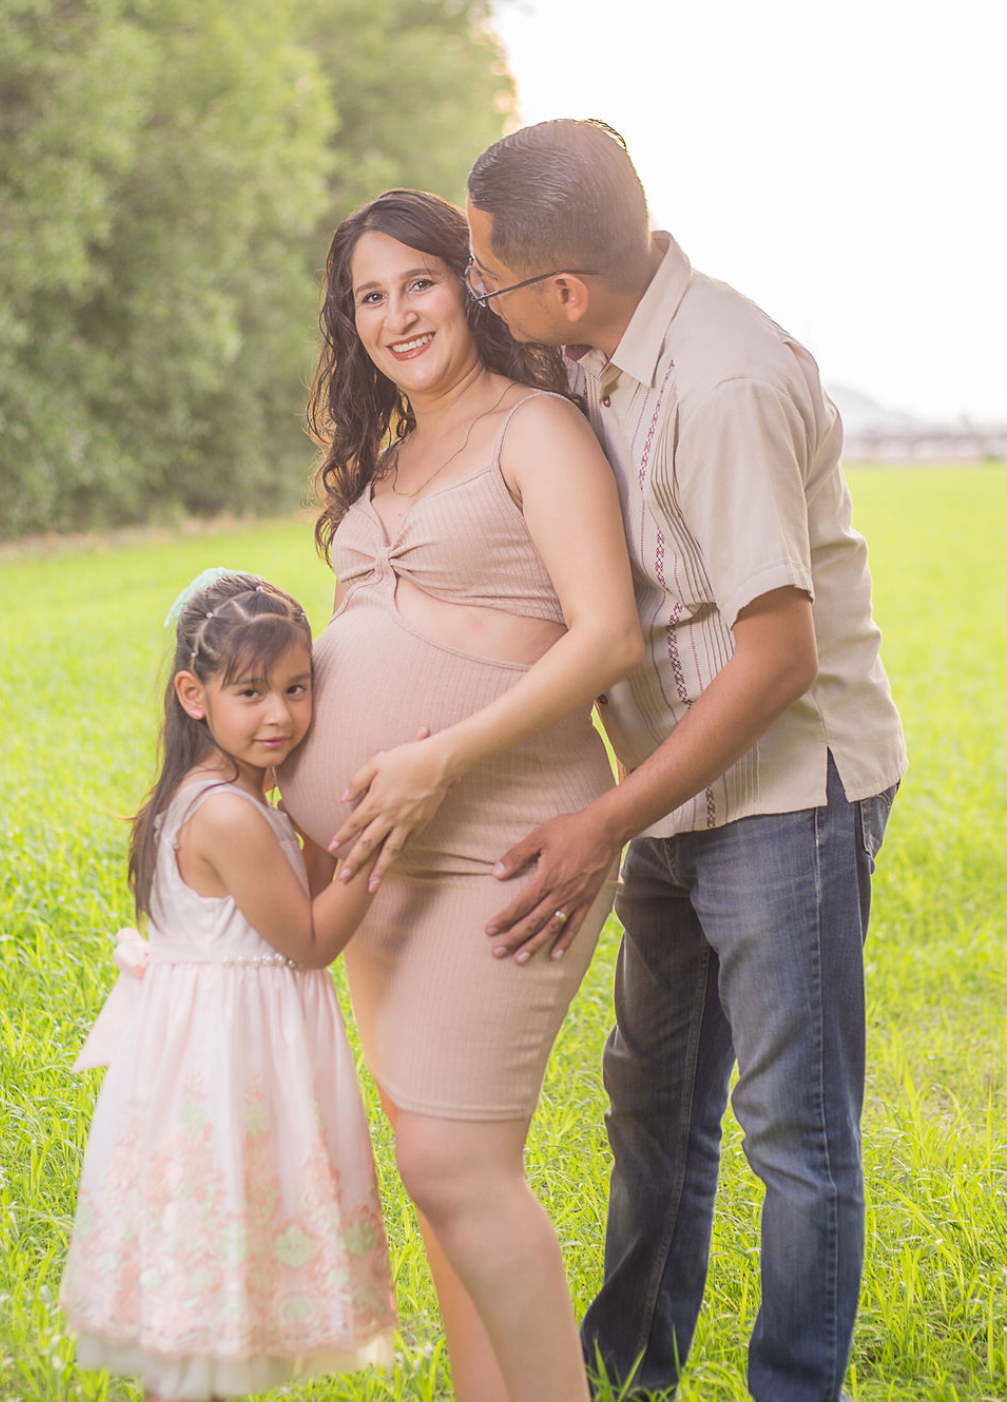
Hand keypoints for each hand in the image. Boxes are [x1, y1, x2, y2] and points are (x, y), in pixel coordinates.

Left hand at [329, 727, 442, 887]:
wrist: (439, 762)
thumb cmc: (407, 757)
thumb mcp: (376, 763)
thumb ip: (357, 781)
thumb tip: (343, 798)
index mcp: (376, 801)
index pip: (354, 824)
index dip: (342, 837)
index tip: (332, 849)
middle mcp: (390, 816)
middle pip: (368, 844)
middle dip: (354, 864)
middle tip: (344, 881)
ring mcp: (407, 822)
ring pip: (390, 852)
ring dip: (379, 871)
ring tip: (372, 887)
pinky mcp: (422, 823)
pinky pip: (408, 843)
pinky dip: (399, 854)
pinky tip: (393, 862)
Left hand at [486, 808, 619, 962]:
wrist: (606, 829)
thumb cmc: (571, 829)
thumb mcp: (539, 836)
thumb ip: (517, 855)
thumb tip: (495, 873)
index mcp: (547, 878)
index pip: (520, 905)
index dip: (504, 919)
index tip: (489, 930)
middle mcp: (561, 893)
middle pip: (533, 922)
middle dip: (513, 938)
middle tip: (497, 952)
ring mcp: (576, 899)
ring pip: (552, 928)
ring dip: (535, 945)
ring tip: (520, 959)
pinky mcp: (588, 900)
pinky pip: (575, 925)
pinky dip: (565, 942)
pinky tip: (555, 955)